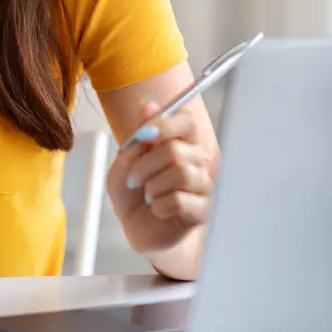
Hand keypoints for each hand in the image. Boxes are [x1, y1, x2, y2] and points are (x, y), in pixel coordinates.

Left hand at [106, 99, 217, 255]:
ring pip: (181, 172)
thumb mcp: (126, 160)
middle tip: (134, 179)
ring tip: (148, 195)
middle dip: (144, 165)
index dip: (163, 125)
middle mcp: (199, 160)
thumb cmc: (133, 192)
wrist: (134, 227)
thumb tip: (148, 105)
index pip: (186, 121)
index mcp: (183, 143)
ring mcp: (205, 186)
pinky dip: (159, 206)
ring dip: (153, 185)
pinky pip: (179, 200)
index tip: (142, 137)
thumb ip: (138, 136)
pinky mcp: (204, 210)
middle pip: (175, 149)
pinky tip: (158, 210)